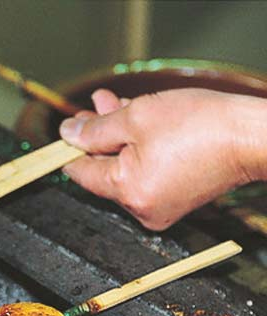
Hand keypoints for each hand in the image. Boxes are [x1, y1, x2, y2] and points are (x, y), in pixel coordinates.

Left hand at [59, 88, 266, 229]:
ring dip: (120, 137)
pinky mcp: (176, 201)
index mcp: (127, 192)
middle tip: (96, 105)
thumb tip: (68, 134)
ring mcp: (160, 208)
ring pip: (126, 169)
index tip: (69, 127)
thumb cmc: (201, 125)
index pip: (82, 173)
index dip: (71, 147)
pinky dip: (141, 150)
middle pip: (105, 170)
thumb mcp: (137, 117)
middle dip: (100, 134)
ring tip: (117, 104)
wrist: (252, 135)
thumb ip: (96, 129)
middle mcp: (141, 209)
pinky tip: (141, 123)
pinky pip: (146, 174)